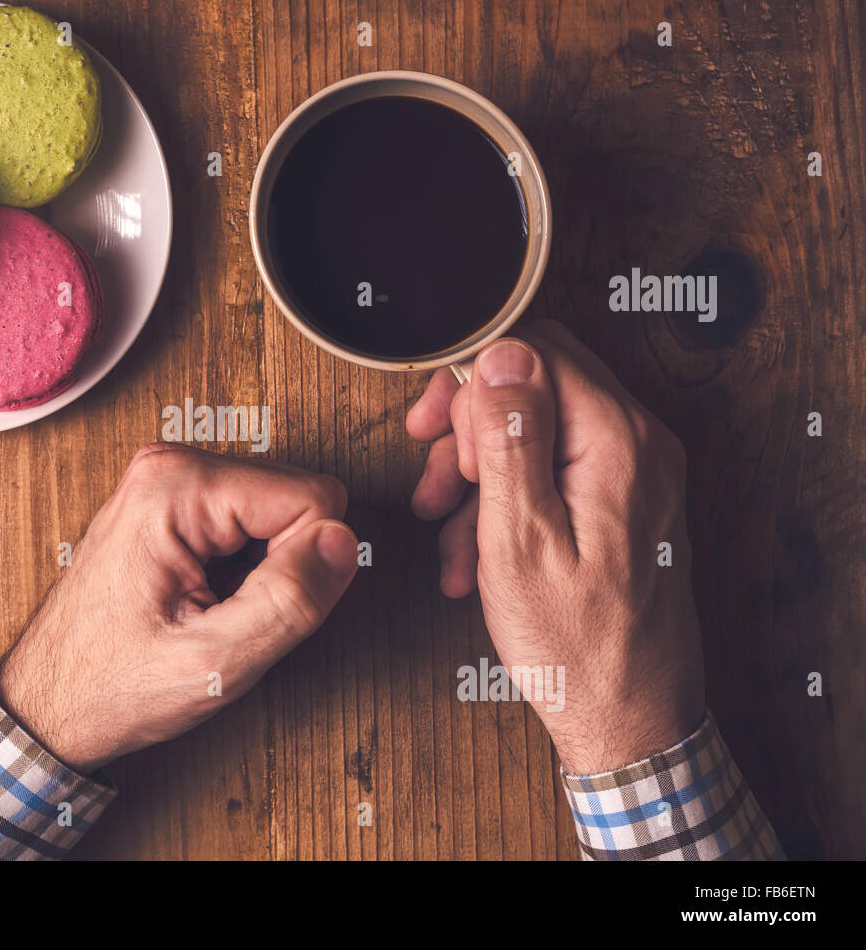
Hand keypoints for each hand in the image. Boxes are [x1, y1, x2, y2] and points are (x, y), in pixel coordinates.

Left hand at [0, 443, 358, 772]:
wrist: (48, 702)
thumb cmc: (110, 685)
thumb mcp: (214, 663)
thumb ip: (288, 601)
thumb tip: (343, 542)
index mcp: (177, 487)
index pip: (313, 499)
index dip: (302, 568)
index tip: (249, 610)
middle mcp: (172, 467)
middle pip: (297, 499)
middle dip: (282, 565)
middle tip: (225, 615)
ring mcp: (170, 481)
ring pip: (279, 513)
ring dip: (262, 570)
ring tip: (209, 609)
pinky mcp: (173, 503)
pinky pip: (251, 524)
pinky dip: (242, 569)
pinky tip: (203, 599)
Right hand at [406, 321, 704, 773]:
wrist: (630, 719)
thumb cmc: (577, 646)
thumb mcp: (519, 540)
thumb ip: (511, 438)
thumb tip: (499, 356)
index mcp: (618, 442)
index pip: (536, 351)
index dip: (471, 379)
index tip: (430, 423)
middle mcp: (639, 445)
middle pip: (538, 382)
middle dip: (471, 424)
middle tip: (432, 473)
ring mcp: (635, 473)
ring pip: (539, 427)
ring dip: (480, 470)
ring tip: (444, 527)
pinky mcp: (624, 501)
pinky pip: (554, 470)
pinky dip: (507, 500)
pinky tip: (474, 553)